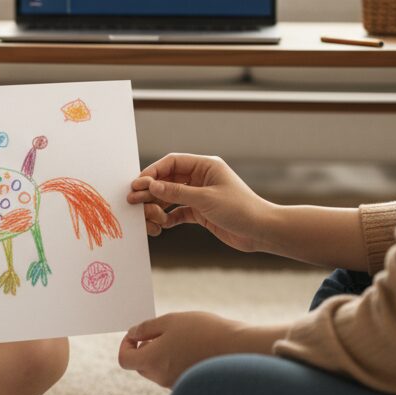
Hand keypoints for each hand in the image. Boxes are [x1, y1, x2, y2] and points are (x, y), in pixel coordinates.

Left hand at [117, 311, 246, 387]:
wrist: (240, 349)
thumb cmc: (204, 331)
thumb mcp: (171, 321)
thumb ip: (146, 328)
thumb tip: (132, 334)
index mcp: (152, 361)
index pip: (125, 359)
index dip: (126, 344)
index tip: (136, 334)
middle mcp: (161, 378)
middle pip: (141, 366)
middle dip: (145, 349)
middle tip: (162, 332)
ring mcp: (177, 384)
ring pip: (158, 370)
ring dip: (162, 354)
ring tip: (182, 337)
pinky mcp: (191, 385)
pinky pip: (174, 374)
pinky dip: (176, 361)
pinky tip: (193, 348)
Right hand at [127, 153, 272, 252]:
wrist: (262, 231)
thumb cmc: (241, 209)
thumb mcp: (206, 199)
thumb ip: (176, 192)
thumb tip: (151, 185)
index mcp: (205, 166)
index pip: (172, 163)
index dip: (153, 172)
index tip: (138, 184)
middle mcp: (201, 178)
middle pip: (167, 180)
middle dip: (150, 191)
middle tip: (133, 200)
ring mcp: (200, 195)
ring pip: (170, 197)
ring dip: (157, 206)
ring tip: (147, 216)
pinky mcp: (201, 212)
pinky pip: (177, 211)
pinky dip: (168, 218)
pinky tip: (162, 225)